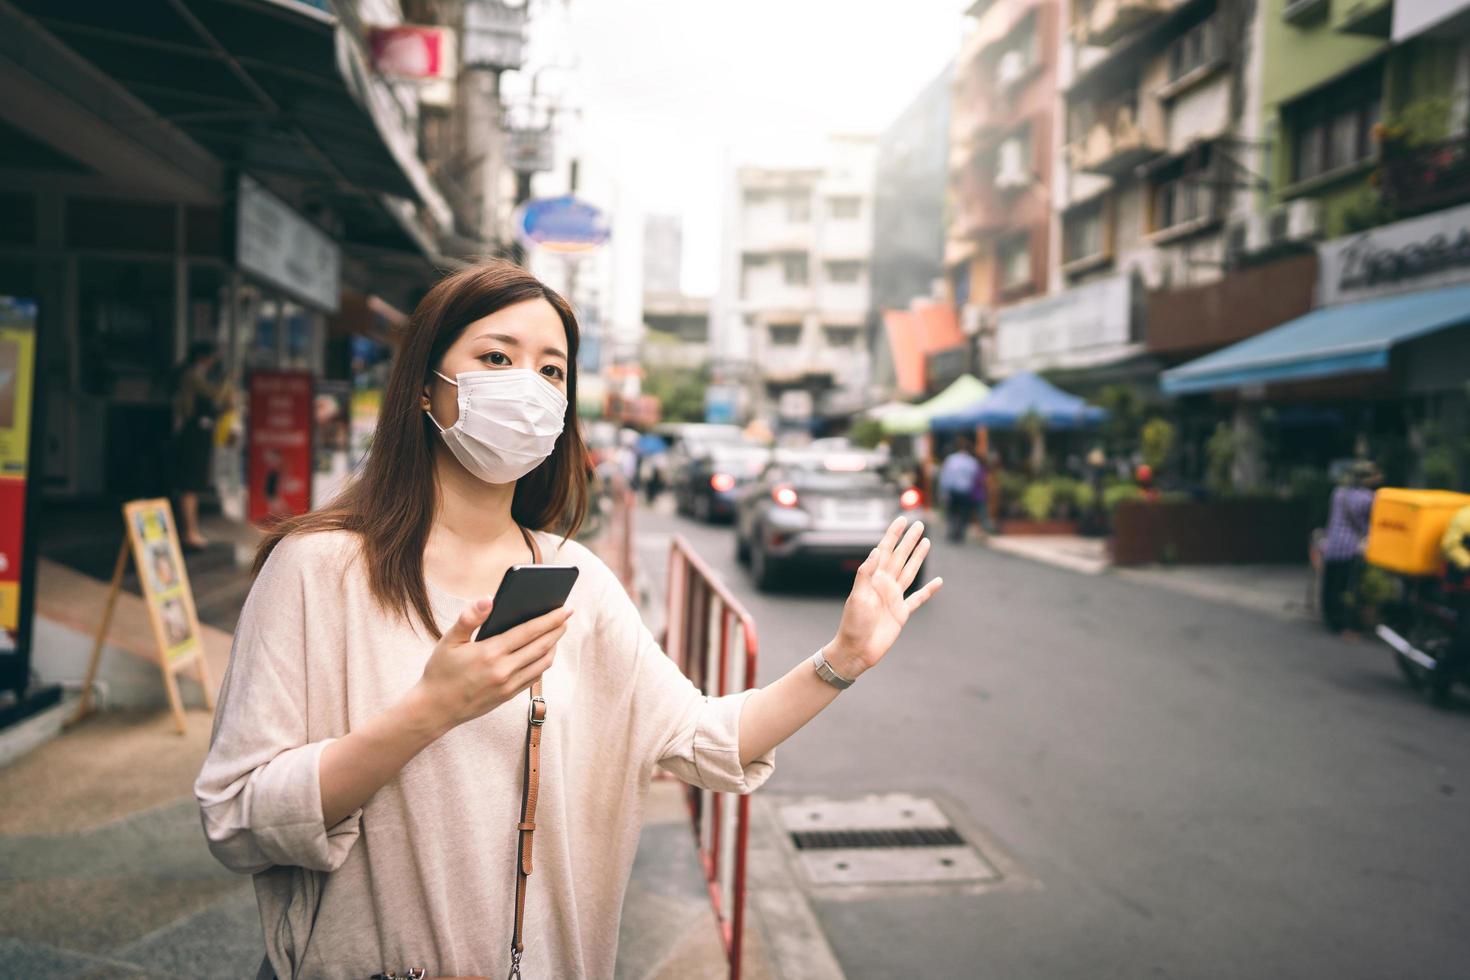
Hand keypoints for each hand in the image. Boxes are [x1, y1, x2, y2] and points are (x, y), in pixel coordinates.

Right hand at [413, 598, 571, 732]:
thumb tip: (489, 599)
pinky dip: (543, 662)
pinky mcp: (509, 696)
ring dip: (554, 645)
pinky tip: (543, 651)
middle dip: (558, 628)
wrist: (435, 709)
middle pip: (542, 646)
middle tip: (567, 614)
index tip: (565, 608)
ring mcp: (508, 685)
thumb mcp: (449, 640)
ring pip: (543, 663)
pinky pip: (534, 677)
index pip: (529, 631)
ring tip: (557, 631)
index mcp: (490, 653)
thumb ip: (470, 618)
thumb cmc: (440, 670)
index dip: (550, 619)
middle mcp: (504, 670)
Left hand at [826, 517, 942, 679]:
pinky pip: (918, 599)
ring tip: (926, 542)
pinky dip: (929, 591)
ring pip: (910, 572)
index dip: (893, 534)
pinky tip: (938, 582)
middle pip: (900, 557)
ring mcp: (894, 598)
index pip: (885, 550)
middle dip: (909, 540)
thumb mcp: (857, 597)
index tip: (901, 519)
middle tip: (920, 524)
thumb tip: (876, 550)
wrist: (856, 651)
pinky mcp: (901, 614)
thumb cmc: (852, 625)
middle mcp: (885, 585)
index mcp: (873, 578)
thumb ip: (866, 574)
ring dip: (918, 557)